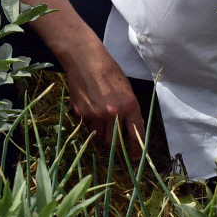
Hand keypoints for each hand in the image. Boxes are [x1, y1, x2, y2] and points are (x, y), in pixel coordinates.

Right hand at [59, 39, 146, 158]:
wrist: (84, 60)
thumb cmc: (108, 70)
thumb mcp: (126, 89)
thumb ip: (129, 109)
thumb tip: (129, 127)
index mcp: (129, 105)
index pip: (135, 134)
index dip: (136, 148)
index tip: (135, 156)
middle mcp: (113, 113)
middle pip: (114, 141)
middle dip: (116, 144)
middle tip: (115, 142)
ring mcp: (95, 114)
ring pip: (99, 137)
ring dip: (101, 135)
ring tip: (101, 125)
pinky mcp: (81, 113)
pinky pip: (86, 127)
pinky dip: (89, 125)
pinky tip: (90, 113)